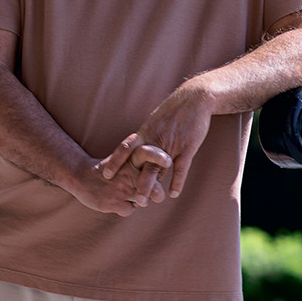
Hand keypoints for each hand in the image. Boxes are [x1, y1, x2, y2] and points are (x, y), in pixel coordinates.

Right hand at [97, 135, 172, 204]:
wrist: (80, 176)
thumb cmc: (109, 168)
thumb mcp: (124, 159)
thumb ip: (142, 163)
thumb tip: (162, 173)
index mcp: (130, 160)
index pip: (148, 154)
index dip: (159, 157)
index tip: (169, 160)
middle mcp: (127, 173)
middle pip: (154, 188)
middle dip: (158, 194)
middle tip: (157, 195)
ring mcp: (121, 189)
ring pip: (143, 201)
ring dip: (140, 200)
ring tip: (127, 194)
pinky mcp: (113, 203)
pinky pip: (130, 210)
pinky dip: (126, 207)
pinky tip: (117, 201)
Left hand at [98, 81, 214, 198]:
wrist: (195, 98)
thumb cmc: (175, 109)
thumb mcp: (155, 119)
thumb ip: (147, 135)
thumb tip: (138, 147)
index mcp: (146, 132)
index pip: (126, 147)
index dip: (115, 161)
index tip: (105, 174)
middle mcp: (156, 140)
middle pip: (141, 164)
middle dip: (133, 182)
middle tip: (125, 197)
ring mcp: (172, 144)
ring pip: (159, 169)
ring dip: (151, 186)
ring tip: (144, 202)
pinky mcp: (187, 147)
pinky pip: (181, 167)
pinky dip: (177, 181)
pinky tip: (174, 193)